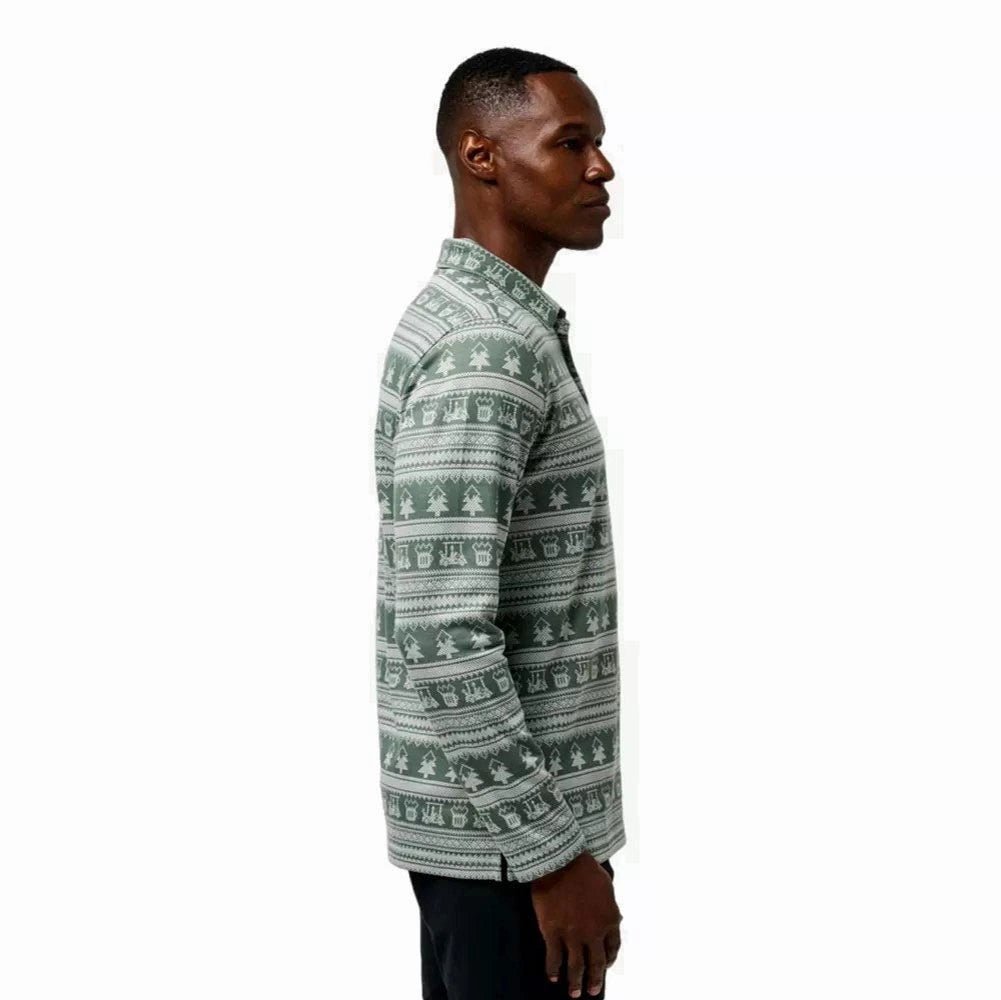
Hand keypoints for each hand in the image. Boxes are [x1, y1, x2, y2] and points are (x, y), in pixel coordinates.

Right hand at [530, 852, 622, 997]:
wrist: (562, 863)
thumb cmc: (586, 869)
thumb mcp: (607, 886)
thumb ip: (610, 905)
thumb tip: (614, 917)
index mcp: (610, 920)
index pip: (612, 947)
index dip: (608, 959)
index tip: (605, 966)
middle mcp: (594, 933)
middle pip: (596, 962)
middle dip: (594, 979)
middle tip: (592, 990)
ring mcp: (573, 935)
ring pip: (576, 965)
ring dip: (575, 982)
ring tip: (574, 994)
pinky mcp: (553, 933)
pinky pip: (554, 957)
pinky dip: (554, 969)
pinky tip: (553, 977)